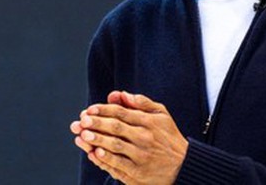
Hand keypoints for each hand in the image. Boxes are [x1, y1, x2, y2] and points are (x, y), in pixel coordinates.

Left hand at [71, 91, 188, 184]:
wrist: (184, 166)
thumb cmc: (169, 137)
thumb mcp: (161, 114)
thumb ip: (141, 102)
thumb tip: (120, 93)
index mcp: (148, 121)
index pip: (121, 112)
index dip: (103, 110)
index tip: (89, 109)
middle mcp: (145, 137)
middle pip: (116, 127)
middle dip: (96, 123)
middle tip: (81, 121)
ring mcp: (142, 155)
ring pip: (115, 145)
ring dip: (97, 139)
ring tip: (82, 135)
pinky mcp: (139, 172)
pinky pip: (119, 164)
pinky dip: (106, 159)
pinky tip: (94, 153)